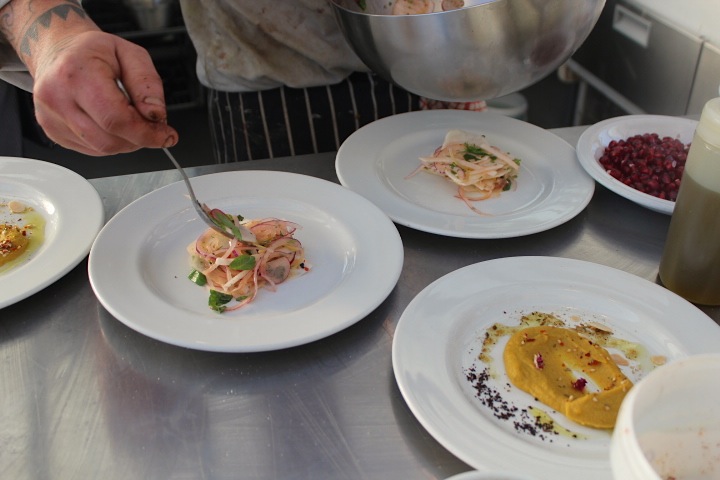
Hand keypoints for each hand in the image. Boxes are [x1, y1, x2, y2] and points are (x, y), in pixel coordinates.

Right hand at [31, 30, 178, 155]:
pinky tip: (110, 122)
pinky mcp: (52, 131)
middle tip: (151, 125)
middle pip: (110, 140)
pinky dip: (110, 142)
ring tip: (128, 118)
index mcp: (76, 73)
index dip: (146, 133)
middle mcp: (57, 97)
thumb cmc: (93, 51)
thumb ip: (147, 84)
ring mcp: (51, 117)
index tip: (165, 135)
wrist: (60, 51)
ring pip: (102, 149)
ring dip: (126, 141)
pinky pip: (91, 150)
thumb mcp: (130, 54)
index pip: (116, 119)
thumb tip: (156, 115)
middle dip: (139, 138)